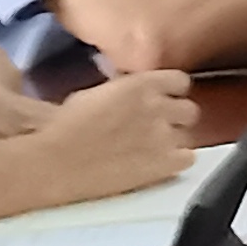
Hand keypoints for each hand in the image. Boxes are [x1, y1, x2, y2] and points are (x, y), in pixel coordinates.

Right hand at [35, 66, 196, 199]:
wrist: (56, 161)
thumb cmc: (64, 127)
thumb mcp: (95, 93)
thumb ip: (122, 90)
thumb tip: (131, 92)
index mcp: (141, 84)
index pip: (180, 81)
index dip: (171, 92)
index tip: (162, 99)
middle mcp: (159, 107)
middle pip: (189, 110)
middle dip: (175, 118)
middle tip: (157, 127)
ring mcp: (164, 136)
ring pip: (190, 134)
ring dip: (175, 140)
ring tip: (154, 149)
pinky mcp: (164, 164)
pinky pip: (188, 159)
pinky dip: (176, 161)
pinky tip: (158, 164)